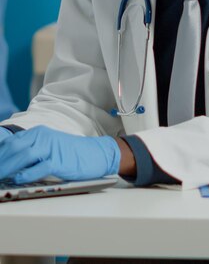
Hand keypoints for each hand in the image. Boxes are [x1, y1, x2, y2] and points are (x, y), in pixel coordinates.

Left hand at [0, 125, 120, 183]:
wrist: (96, 153)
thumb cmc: (71, 153)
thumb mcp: (48, 147)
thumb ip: (30, 152)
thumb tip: (9, 164)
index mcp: (38, 133)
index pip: (11, 142)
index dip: (0, 153)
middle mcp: (43, 137)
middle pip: (14, 148)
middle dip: (1, 161)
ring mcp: (52, 147)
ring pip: (24, 155)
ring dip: (8, 167)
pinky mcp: (60, 160)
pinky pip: (40, 166)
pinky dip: (27, 173)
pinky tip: (18, 179)